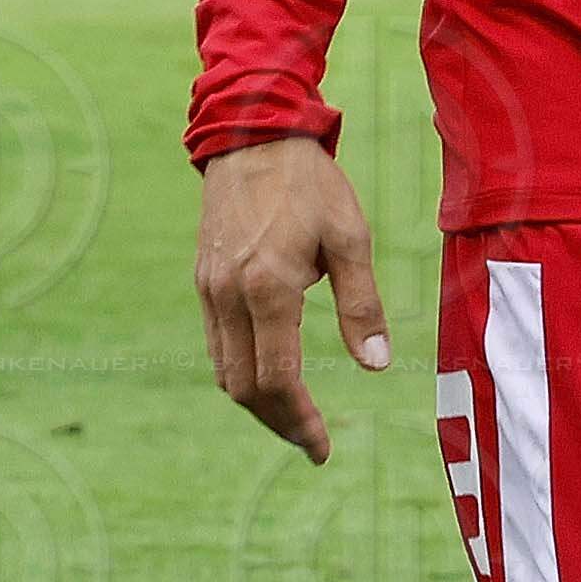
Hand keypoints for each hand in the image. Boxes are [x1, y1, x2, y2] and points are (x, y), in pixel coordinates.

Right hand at [195, 136, 388, 464]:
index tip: (322, 449)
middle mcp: (230, 295)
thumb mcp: (349, 237)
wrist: (251, 132)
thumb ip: (362, 304)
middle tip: (312, 442)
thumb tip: (377, 365)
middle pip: (244, 388)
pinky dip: (240, 370)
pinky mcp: (203, 278)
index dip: (300, 422)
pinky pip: (216, 342)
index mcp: (268, 288)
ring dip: (257, 402)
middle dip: (279, 422)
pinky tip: (269, 369)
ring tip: (293, 415)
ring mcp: (210, 288)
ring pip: (224, 370)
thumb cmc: (310, 182)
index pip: (278, 380)